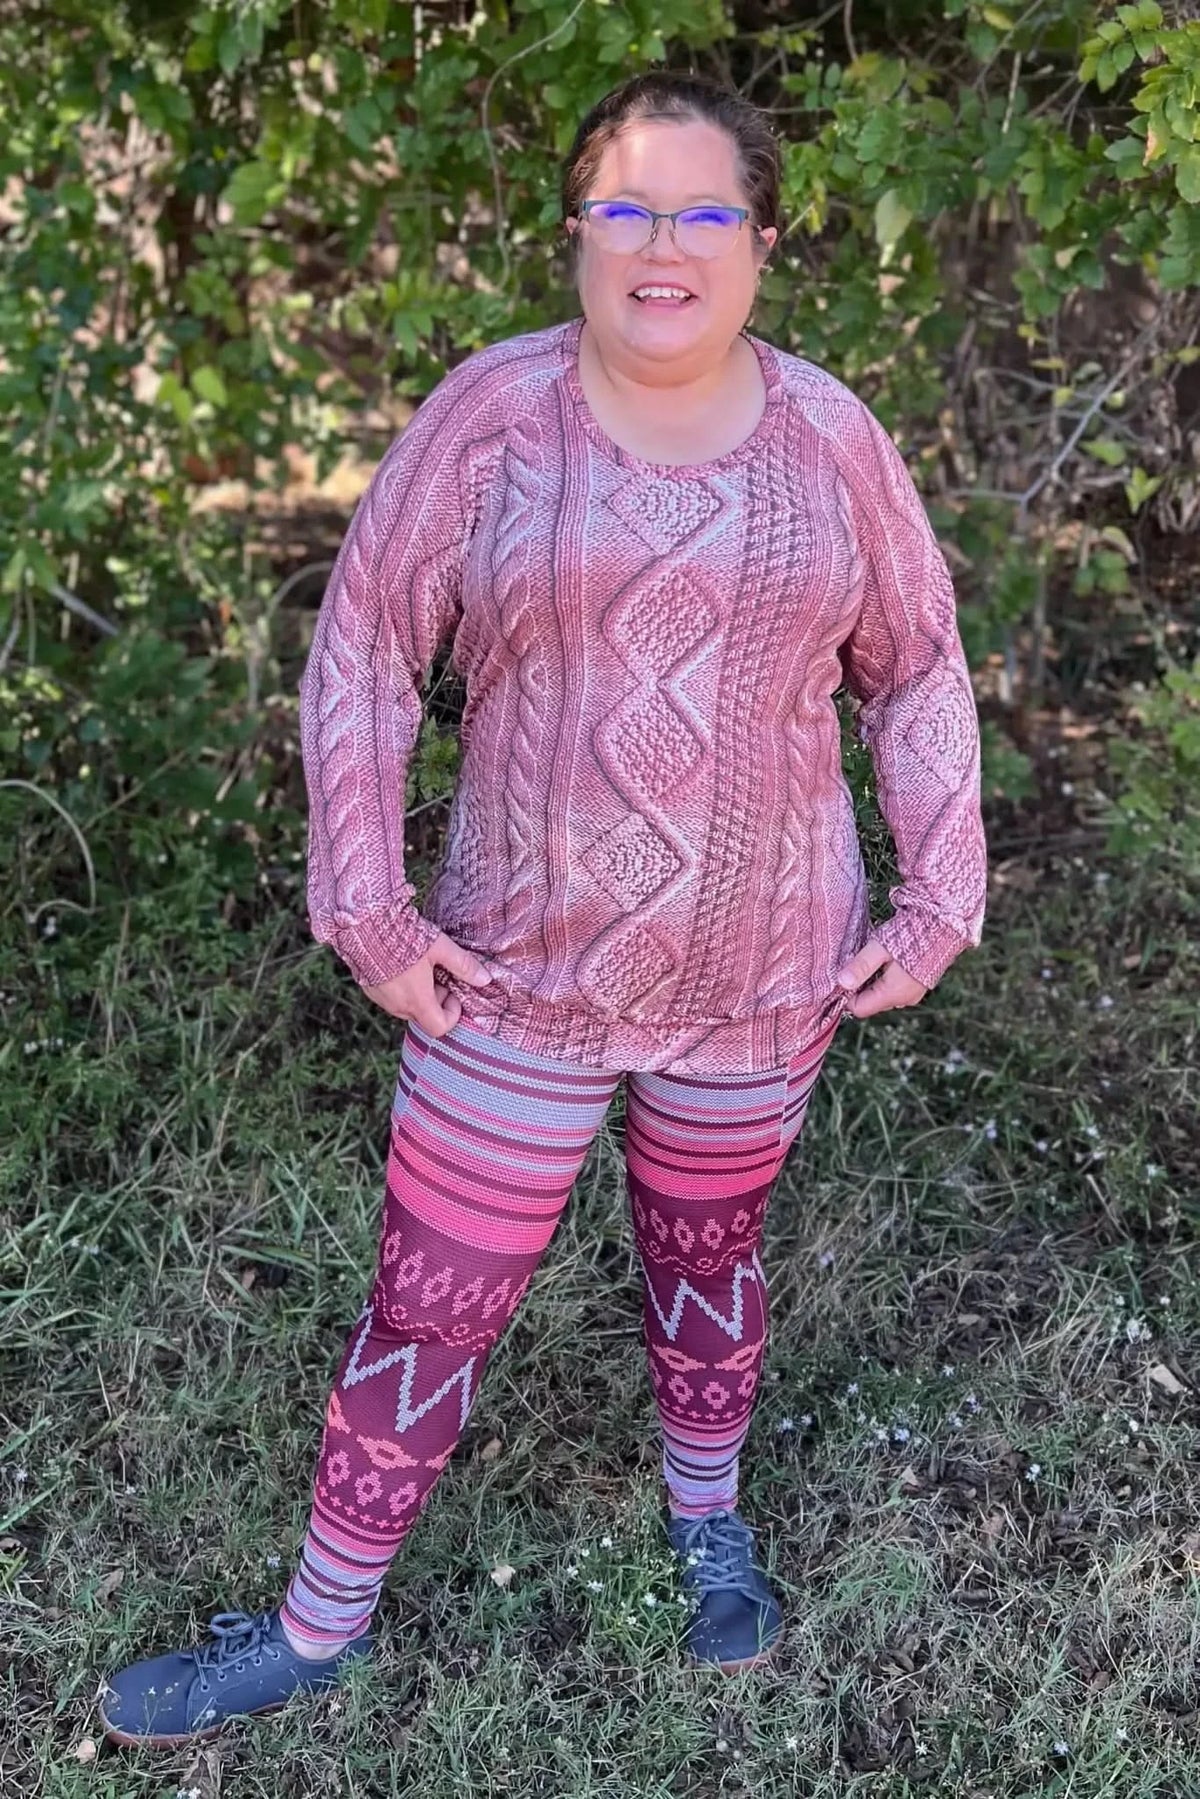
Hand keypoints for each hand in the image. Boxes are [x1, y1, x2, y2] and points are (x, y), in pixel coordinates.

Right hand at [362, 931, 490, 1036]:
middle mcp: (397, 1006)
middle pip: (424, 1017)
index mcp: (417, 1001)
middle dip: (436, 1000)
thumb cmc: (404, 937)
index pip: (439, 1028)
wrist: (363, 926)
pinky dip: (400, 988)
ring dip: (417, 994)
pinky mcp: (368, 989)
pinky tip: (400, 964)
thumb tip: (485, 979)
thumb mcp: (440, 948)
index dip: (452, 1013)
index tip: (453, 991)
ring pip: (406, 1007)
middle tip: (437, 973)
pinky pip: (390, 998)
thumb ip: (463, 965)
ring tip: (418, 966)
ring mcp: (381, 999)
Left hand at [834, 937, 927, 1018]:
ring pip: (882, 995)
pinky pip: (894, 989)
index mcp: (893, 994)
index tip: (843, 974)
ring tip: (874, 958)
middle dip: (859, 986)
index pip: (859, 1009)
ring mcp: (913, 994)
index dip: (846, 994)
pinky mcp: (918, 986)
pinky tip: (887, 960)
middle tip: (857, 962)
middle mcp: (904, 999)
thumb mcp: (879, 948)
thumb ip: (861, 966)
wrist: (943, 926)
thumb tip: (841, 983)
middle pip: (870, 1002)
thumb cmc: (910, 935)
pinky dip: (886, 979)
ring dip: (873, 981)